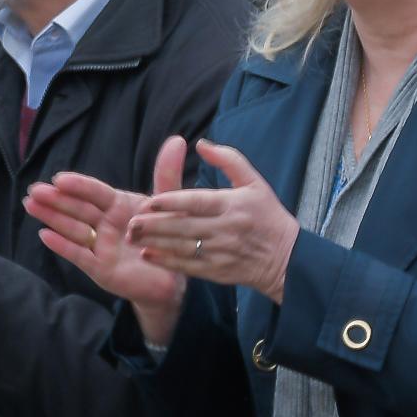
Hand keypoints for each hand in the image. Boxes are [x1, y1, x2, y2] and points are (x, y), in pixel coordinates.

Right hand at [24, 137, 189, 345]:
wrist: (174, 278)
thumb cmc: (168, 236)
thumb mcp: (169, 203)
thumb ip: (167, 174)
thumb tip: (177, 140)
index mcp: (118, 205)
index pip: (95, 192)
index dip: (78, 185)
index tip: (59, 178)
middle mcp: (105, 223)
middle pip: (77, 208)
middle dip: (55, 199)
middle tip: (34, 190)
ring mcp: (100, 246)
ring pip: (72, 229)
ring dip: (51, 217)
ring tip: (30, 205)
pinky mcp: (100, 269)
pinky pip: (79, 256)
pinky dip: (62, 246)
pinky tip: (44, 235)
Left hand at [126, 141, 299, 302]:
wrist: (286, 259)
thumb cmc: (268, 215)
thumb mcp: (255, 182)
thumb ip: (229, 159)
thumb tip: (202, 144)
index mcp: (233, 205)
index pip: (198, 202)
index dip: (172, 202)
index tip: (150, 202)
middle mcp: (225, 230)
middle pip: (184, 227)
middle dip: (155, 225)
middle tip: (130, 222)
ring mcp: (221, 253)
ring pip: (182, 247)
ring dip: (155, 243)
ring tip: (132, 236)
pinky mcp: (218, 271)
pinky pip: (188, 267)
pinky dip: (167, 262)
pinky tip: (148, 255)